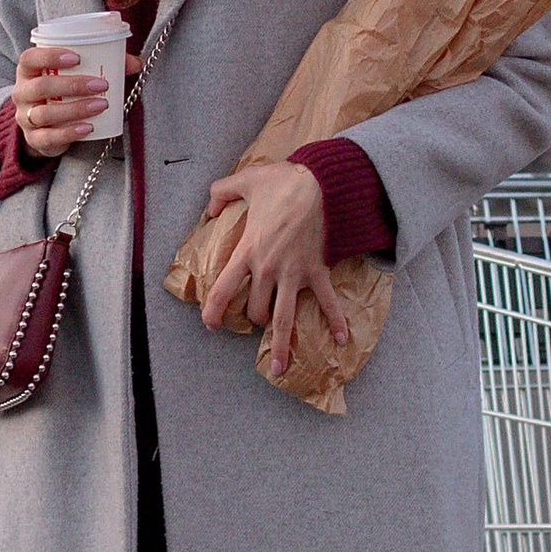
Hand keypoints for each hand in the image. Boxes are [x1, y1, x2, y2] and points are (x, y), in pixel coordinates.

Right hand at [11, 42, 110, 158]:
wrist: (47, 126)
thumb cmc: (63, 92)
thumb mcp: (77, 75)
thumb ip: (105, 64)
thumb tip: (136, 63)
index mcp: (28, 71)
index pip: (29, 58)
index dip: (49, 56)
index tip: (76, 57)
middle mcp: (22, 93)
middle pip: (40, 87)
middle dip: (72, 85)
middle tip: (101, 84)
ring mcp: (25, 117)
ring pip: (44, 113)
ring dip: (75, 109)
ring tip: (101, 105)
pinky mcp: (34, 139)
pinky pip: (48, 137)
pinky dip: (69, 133)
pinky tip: (89, 128)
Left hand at [200, 158, 350, 375]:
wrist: (321, 184)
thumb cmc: (283, 182)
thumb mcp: (246, 181)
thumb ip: (221, 192)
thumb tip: (209, 209)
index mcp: (248, 252)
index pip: (222, 290)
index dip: (213, 311)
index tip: (210, 324)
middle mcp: (268, 269)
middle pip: (255, 310)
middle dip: (253, 320)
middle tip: (255, 321)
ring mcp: (294, 273)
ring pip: (284, 318)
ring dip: (282, 345)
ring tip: (280, 370)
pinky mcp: (317, 271)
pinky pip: (328, 301)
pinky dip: (336, 321)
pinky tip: (342, 340)